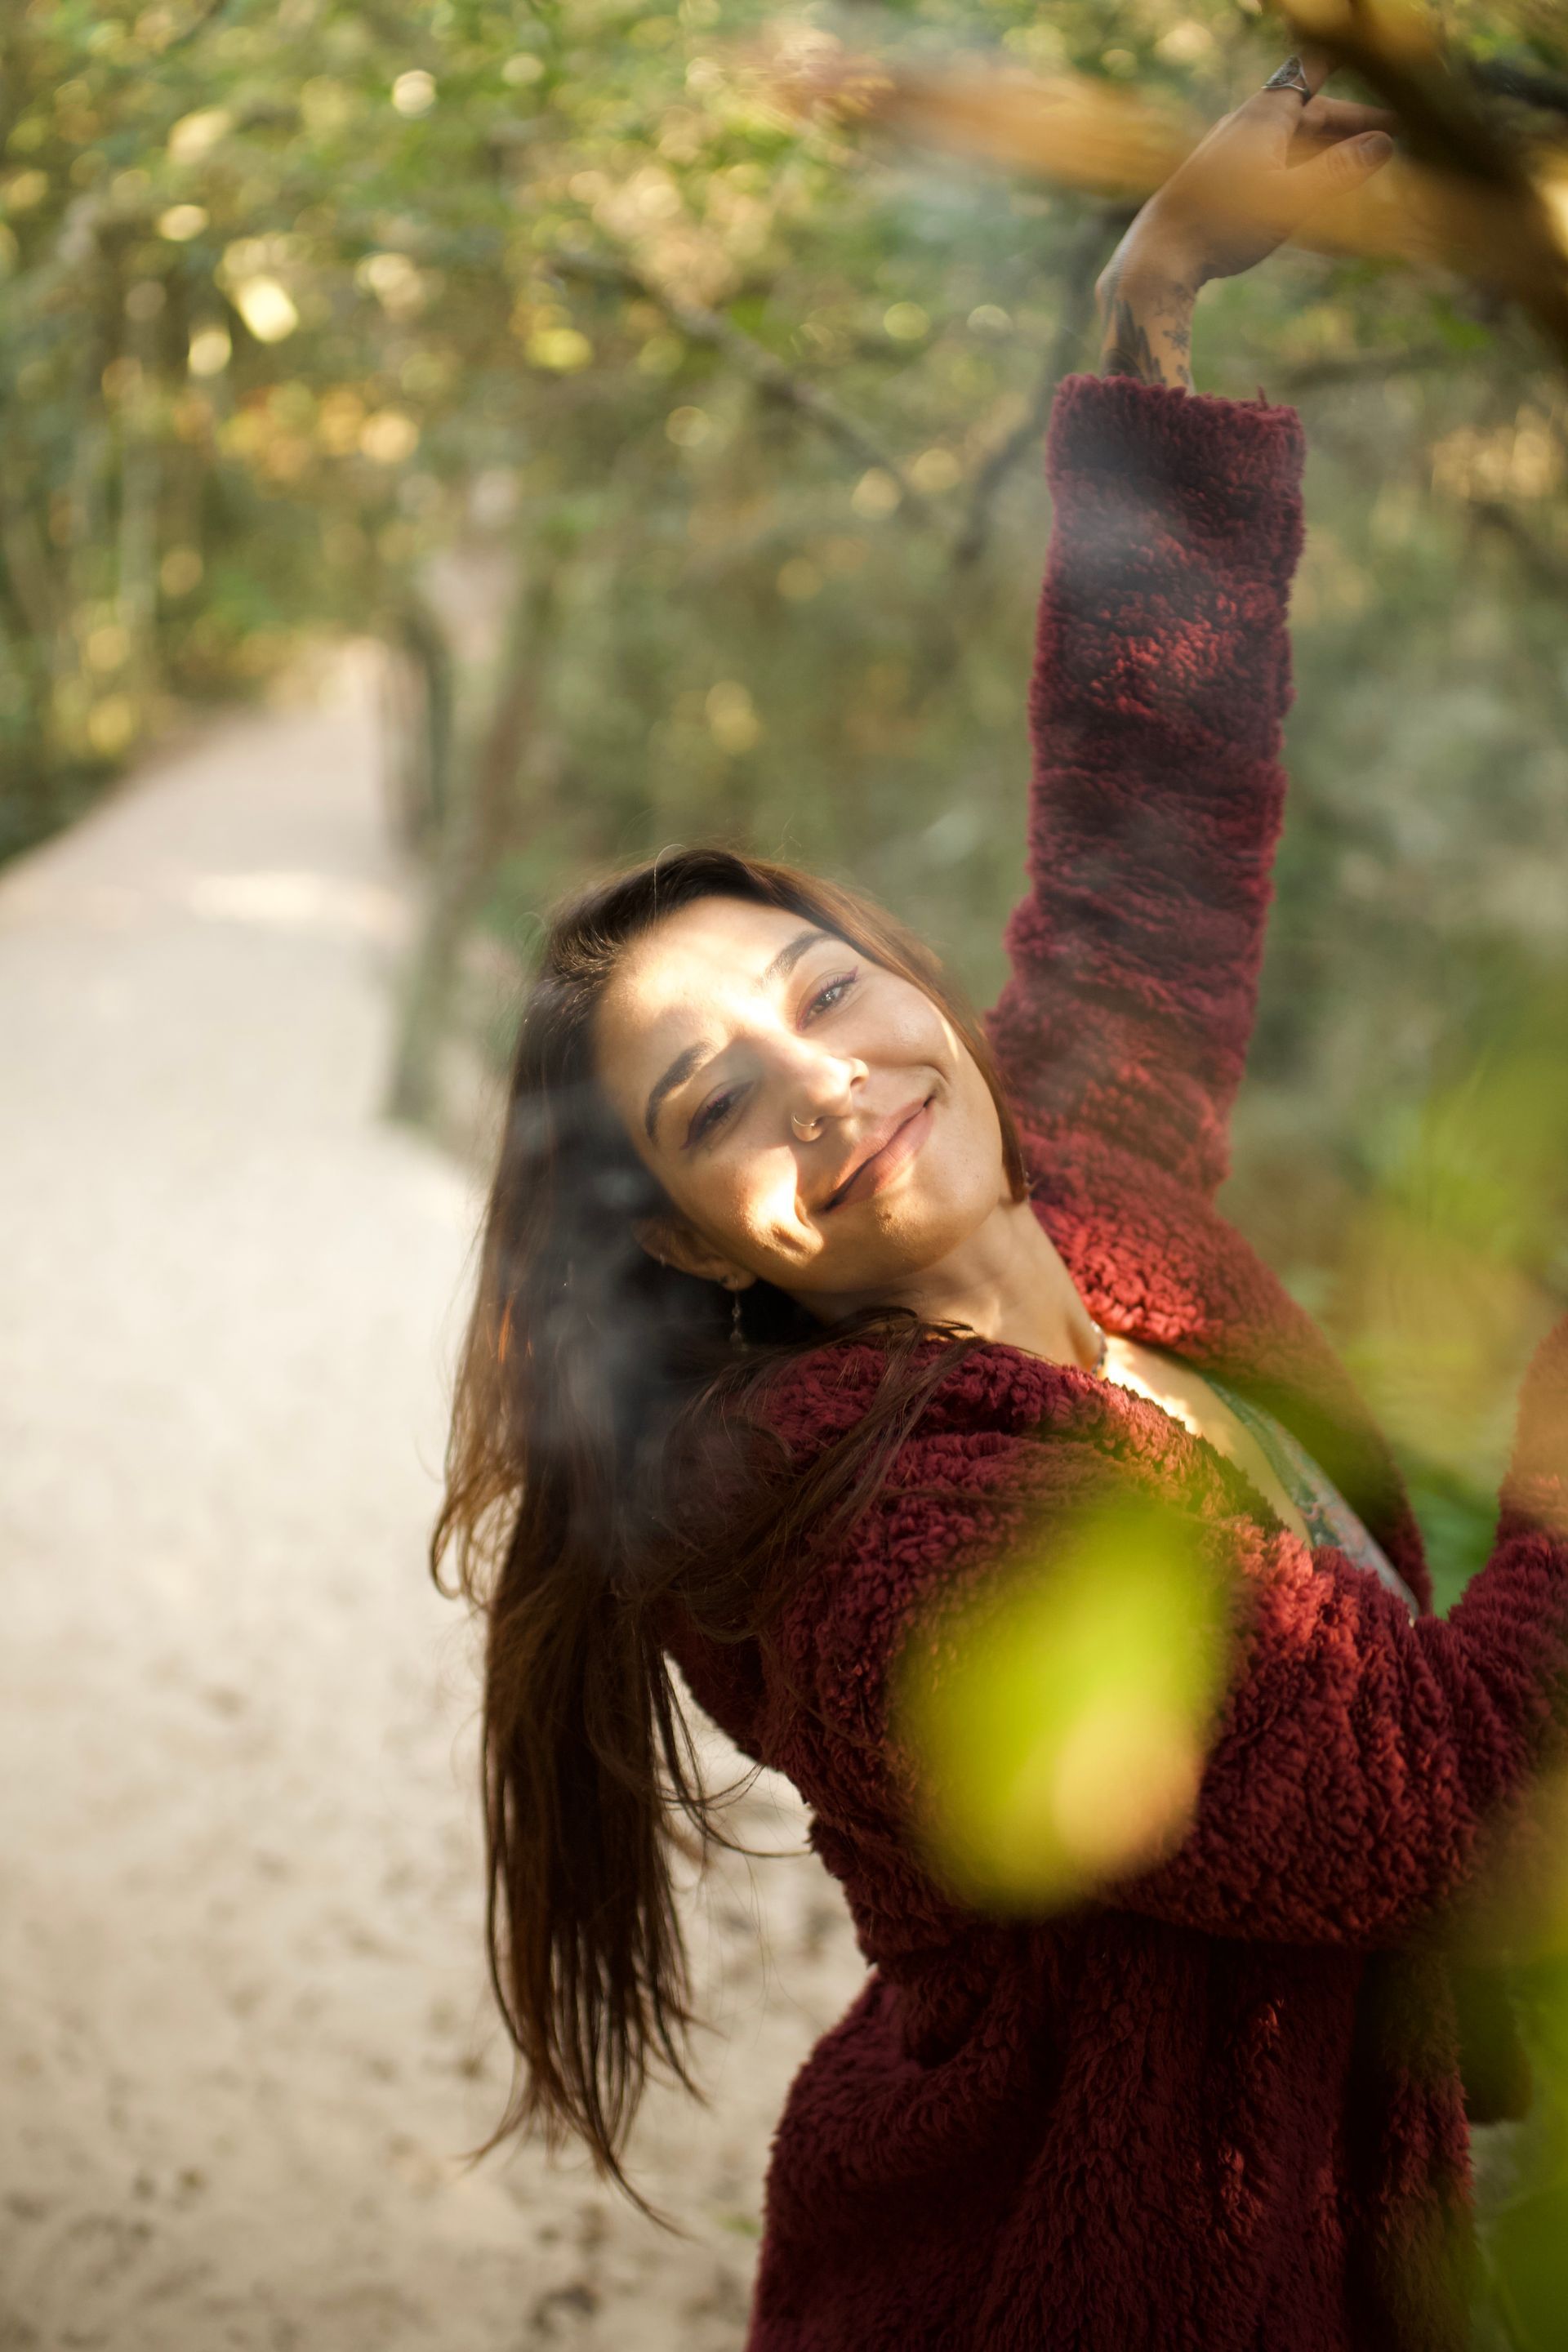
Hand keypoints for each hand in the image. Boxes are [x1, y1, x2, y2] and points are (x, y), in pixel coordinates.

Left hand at [1097, 54, 1396, 389]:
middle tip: (1389, 136)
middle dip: (1348, 124)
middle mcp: (1244, 125)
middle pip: (1307, 113)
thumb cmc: (1225, 225)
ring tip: (1355, 165)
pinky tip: (1306, 190)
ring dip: (1324, 149)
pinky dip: (1297, 167)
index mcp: (1265, 116)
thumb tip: (1385, 144)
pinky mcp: (1215, 182)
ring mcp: (1228, 153)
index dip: (1340, 61)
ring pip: (1288, 140)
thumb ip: (1340, 171)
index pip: (1311, 71)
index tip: (1362, 52)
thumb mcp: (1292, 200)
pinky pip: (1268, 163)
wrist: (1158, 258)